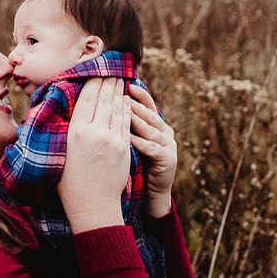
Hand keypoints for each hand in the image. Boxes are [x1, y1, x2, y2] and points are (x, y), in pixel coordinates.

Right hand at [59, 77, 130, 232]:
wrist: (92, 205)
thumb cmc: (69, 182)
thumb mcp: (60, 152)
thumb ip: (64, 131)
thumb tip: (62, 112)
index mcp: (75, 132)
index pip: (86, 98)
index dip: (92, 82)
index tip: (95, 71)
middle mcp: (94, 132)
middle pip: (103, 99)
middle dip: (108, 81)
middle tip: (111, 68)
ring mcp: (112, 139)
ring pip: (117, 108)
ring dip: (119, 92)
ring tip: (120, 79)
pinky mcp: (124, 147)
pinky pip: (126, 122)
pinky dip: (126, 109)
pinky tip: (126, 100)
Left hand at [127, 82, 177, 217]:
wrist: (151, 192)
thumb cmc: (136, 164)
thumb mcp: (130, 141)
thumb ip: (125, 125)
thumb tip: (107, 102)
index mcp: (158, 125)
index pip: (148, 105)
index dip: (138, 95)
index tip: (125, 85)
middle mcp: (166, 132)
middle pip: (149, 114)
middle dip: (135, 105)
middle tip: (121, 95)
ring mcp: (169, 145)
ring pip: (151, 129)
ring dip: (137, 120)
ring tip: (124, 111)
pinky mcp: (168, 158)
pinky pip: (151, 147)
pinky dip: (139, 142)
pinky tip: (127, 138)